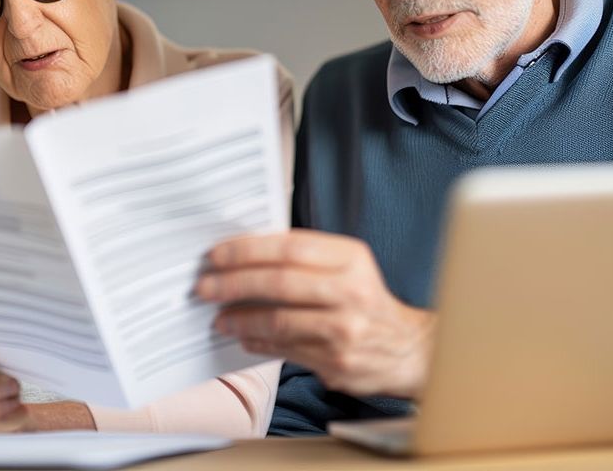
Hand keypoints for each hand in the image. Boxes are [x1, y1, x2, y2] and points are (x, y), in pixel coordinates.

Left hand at [196, 229, 435, 398]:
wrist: (408, 349)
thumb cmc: (366, 299)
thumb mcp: (347, 265)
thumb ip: (304, 257)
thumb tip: (244, 254)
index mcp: (351, 258)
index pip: (289, 248)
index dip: (247, 250)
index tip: (217, 254)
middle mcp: (351, 291)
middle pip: (279, 283)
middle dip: (234, 283)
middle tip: (205, 286)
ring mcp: (344, 330)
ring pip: (278, 320)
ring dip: (240, 318)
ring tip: (218, 317)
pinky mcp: (337, 363)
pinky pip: (284, 349)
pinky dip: (257, 341)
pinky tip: (243, 336)